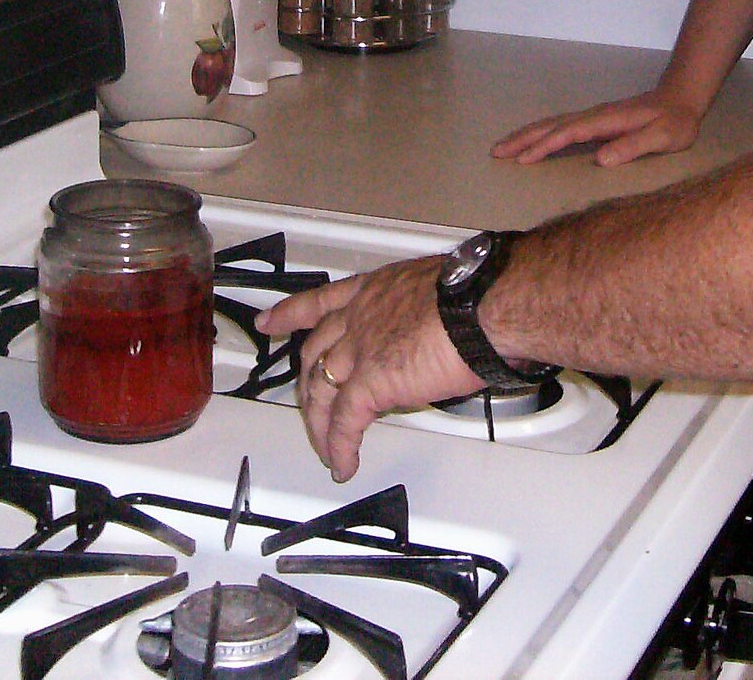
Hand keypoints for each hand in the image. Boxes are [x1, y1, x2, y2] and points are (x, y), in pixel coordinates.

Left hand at [258, 258, 482, 480]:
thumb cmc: (476, 293)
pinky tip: (342, 462)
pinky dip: (340, 446)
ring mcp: (360, 349)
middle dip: (307, 383)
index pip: (321, 301)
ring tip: (325, 447)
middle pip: (314, 353)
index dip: (291, 314)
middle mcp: (359, 317)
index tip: (270, 321)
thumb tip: (435, 334)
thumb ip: (420, 315)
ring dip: (320, 423)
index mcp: (375, 290)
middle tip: (305, 403)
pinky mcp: (370, 383)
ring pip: (321, 390)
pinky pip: (345, 422)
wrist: (483, 305)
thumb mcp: (436, 291)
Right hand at [490, 87, 705, 166]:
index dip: (545, 146)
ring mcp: (593, 116)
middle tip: (495, 151)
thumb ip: (633, 146)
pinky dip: (540, 133)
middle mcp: (595, 115)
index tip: (523, 159)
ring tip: (503, 146)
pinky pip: (560, 126)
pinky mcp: (594, 121)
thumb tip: (601, 159)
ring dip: (526, 134)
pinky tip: (532, 141)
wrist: (680, 98)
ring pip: (553, 123)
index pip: (569, 133)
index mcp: (606, 120)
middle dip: (523, 138)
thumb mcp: (663, 137)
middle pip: (552, 125)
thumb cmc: (674, 121)